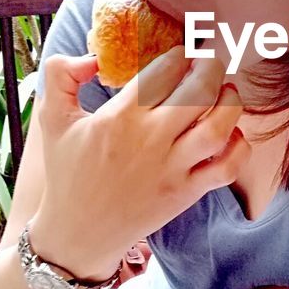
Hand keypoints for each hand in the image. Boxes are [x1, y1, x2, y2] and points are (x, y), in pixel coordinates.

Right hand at [31, 49, 249, 278]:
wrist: (77, 233)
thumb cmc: (68, 172)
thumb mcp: (51, 119)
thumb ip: (60, 75)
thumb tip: (93, 57)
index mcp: (118, 118)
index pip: (164, 71)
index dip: (179, 55)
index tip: (180, 55)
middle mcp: (150, 141)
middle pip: (198, 92)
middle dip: (210, 67)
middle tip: (208, 63)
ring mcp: (172, 169)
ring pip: (218, 127)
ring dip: (230, 101)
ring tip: (225, 90)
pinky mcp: (187, 194)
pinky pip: (227, 168)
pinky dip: (238, 147)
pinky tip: (229, 134)